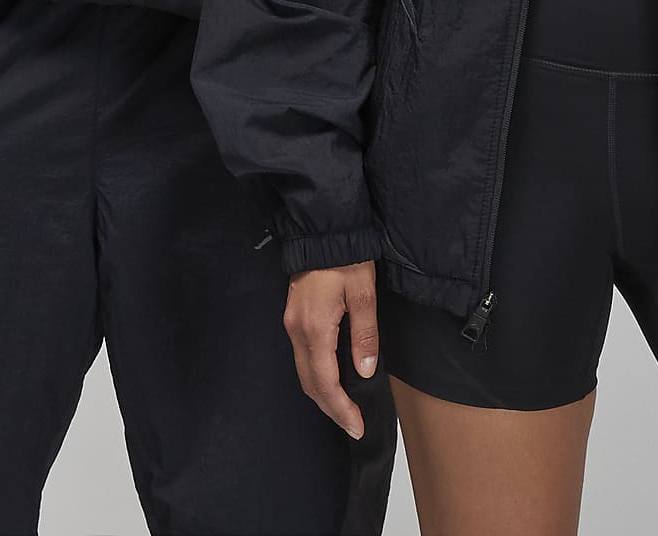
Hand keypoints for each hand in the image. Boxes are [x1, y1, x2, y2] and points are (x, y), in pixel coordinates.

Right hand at [283, 261, 379, 438]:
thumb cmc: (346, 258)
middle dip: (331, 408)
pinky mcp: (293, 316)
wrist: (322, 230)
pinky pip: (302, 357)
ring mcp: (291, 324)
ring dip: (322, 394)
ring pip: (303, 371)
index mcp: (315, 329)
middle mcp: (297, 331)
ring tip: (344, 408)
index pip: (325, 383)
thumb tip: (365, 371)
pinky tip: (332, 379)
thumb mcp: (363, 293)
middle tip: (352, 425)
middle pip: (309, 383)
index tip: (357, 427)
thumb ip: (364, 334)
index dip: (341, 409)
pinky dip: (316, 376)